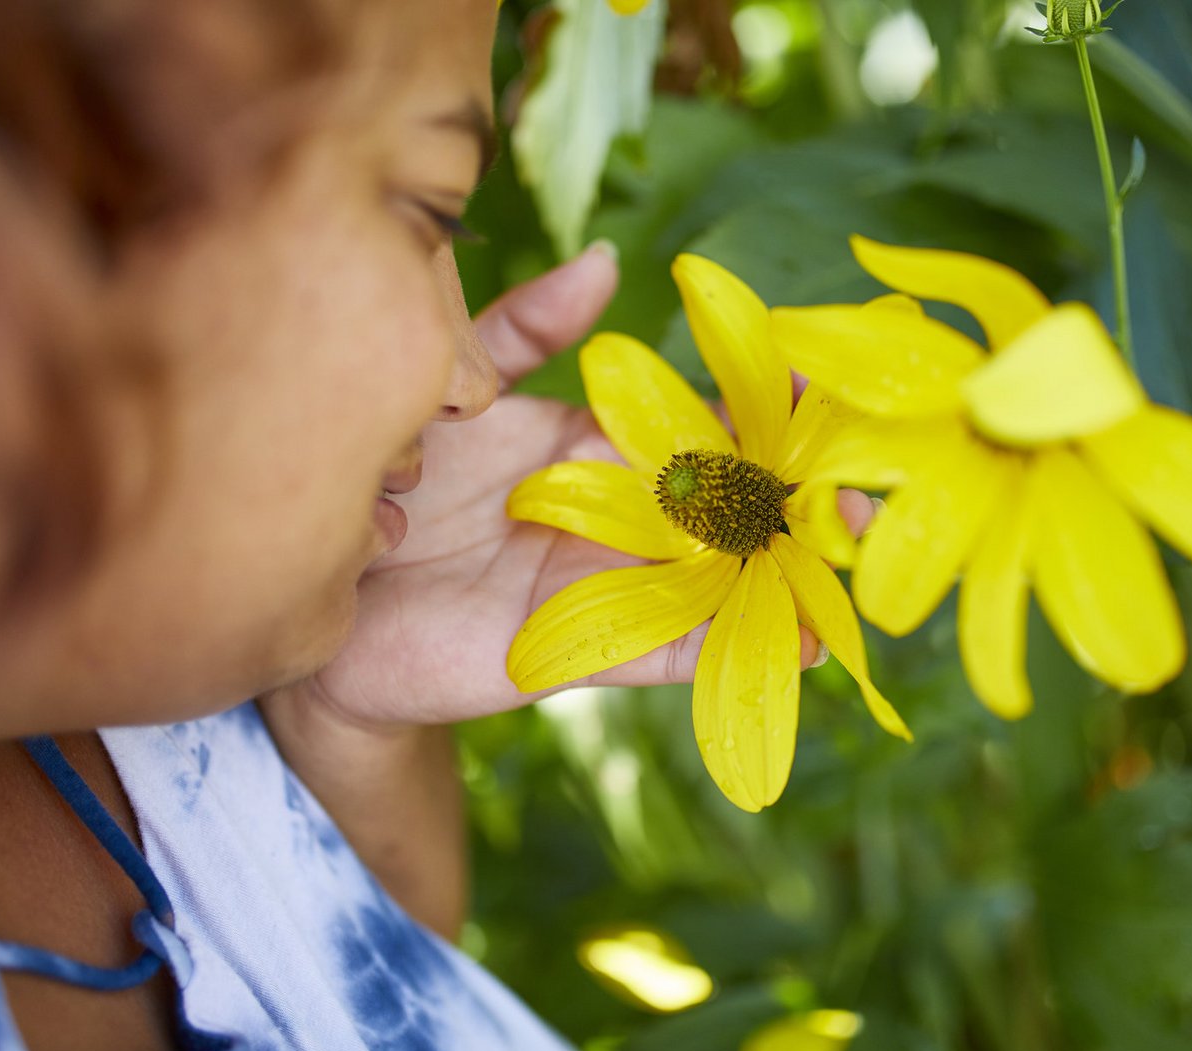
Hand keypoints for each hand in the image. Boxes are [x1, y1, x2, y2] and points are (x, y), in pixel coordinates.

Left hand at [279, 244, 870, 729]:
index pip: (702, 421)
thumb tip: (607, 260)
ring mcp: (609, 587)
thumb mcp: (455, 388)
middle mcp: (620, 519)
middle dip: (804, 489)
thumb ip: (523, 331)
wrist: (321, 596)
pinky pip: (671, 649)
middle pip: (732, 504)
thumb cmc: (384, 481)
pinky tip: (799, 639)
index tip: (821, 380)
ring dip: (793, 567)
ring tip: (859, 550)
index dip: (764, 405)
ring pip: (722, 575)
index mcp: (600, 450)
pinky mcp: (585, 651)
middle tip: (870, 475)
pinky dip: (735, 644)